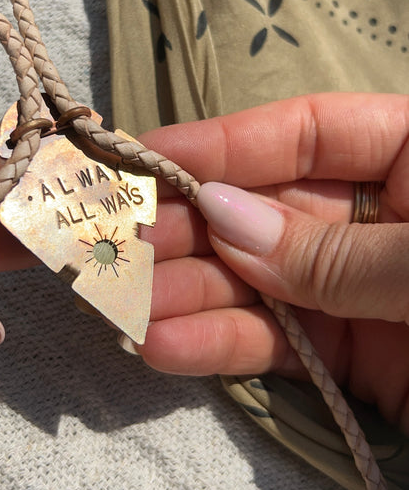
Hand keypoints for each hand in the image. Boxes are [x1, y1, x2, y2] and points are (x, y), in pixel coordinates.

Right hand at [136, 93, 408, 434]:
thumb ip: (341, 249)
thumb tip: (224, 217)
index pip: (297, 133)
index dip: (217, 145)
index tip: (142, 159)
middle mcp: (377, 213)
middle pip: (260, 210)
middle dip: (184, 229)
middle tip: (111, 245)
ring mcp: (358, 286)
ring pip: (256, 282)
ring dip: (186, 295)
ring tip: (121, 310)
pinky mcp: (354, 356)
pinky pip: (276, 344)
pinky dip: (222, 347)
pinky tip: (166, 348)